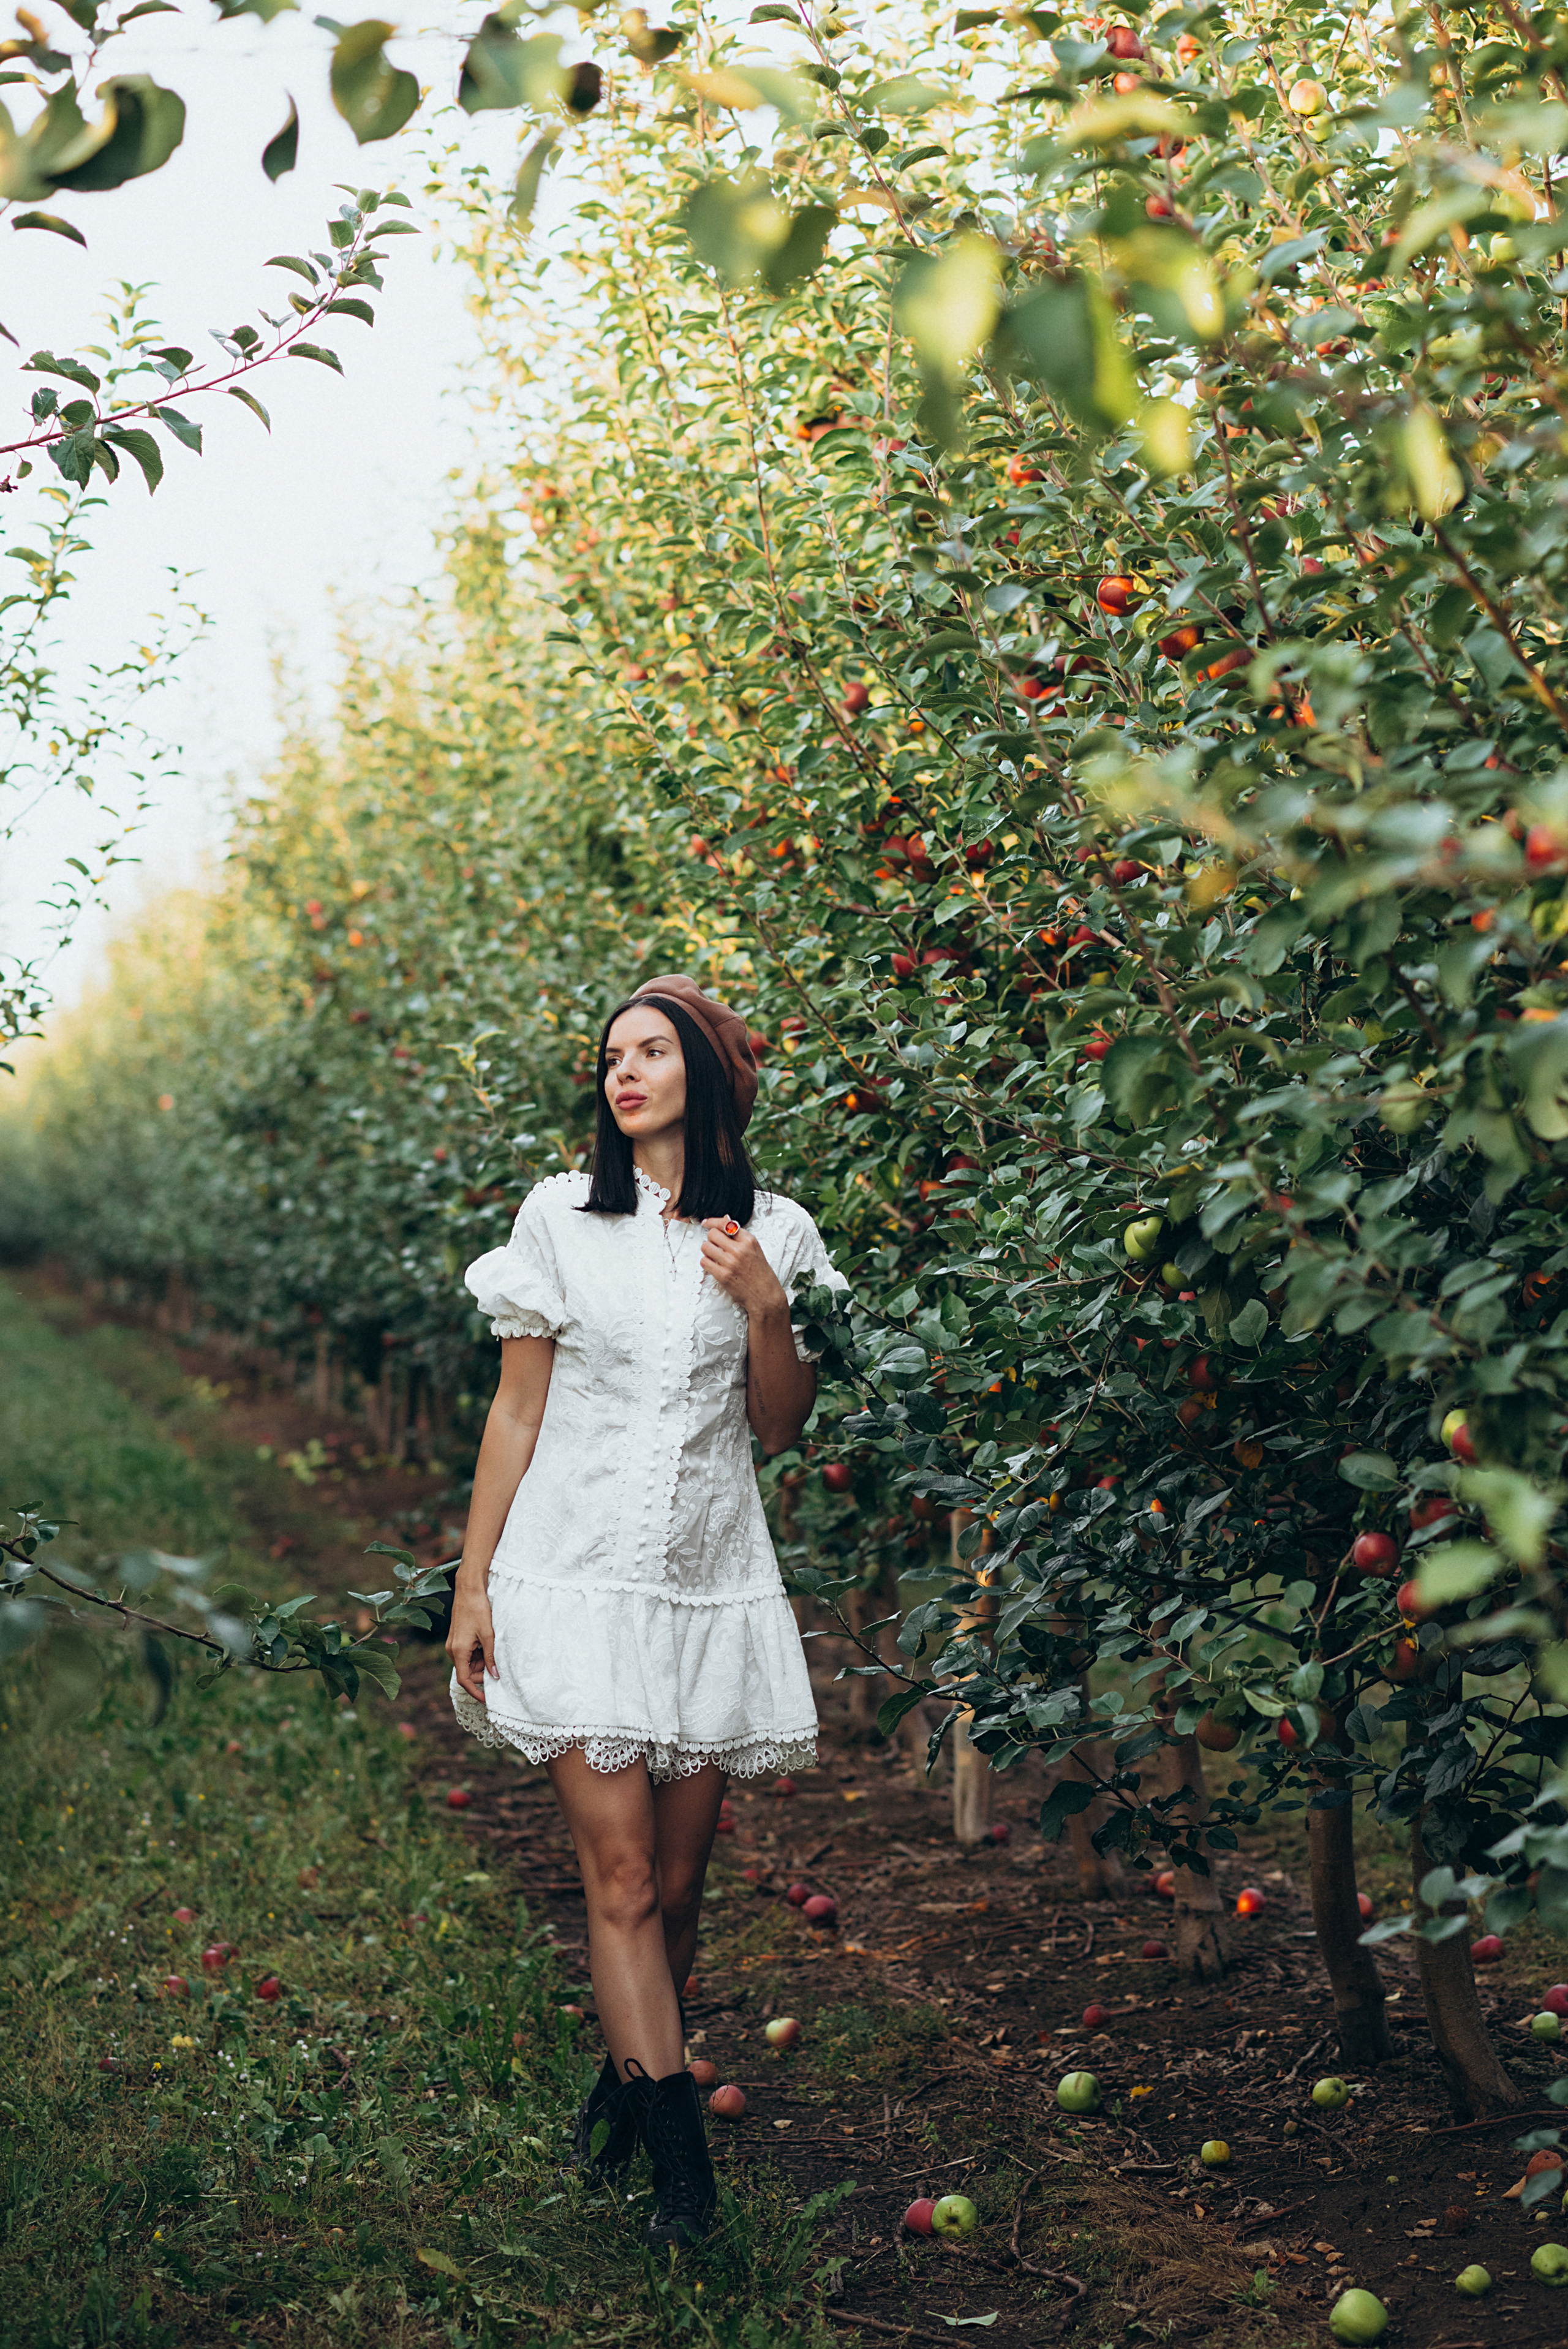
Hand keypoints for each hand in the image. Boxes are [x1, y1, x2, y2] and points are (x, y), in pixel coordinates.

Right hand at [446, 1574, 496, 1702]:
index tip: (486, 1699)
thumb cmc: (478, 1610)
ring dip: (481, 1662)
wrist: (469, 1589)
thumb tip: (495, 1676)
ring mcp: (454, 1644)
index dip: (475, 1691)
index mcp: (458, 1651)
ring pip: (468, 1663)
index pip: (464, 1680)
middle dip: (482, 1673)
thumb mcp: (488, 1635)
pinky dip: (478, 1654)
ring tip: (493, 1650)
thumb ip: (491, 1657)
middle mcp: (452, 1650)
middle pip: (467, 1672)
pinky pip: (467, 1654)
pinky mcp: (457, 1639)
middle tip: (498, 1667)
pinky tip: (488, 1645)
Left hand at [700, 1216, 788, 1321]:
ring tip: (715, 1257)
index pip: (725, 1224)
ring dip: (707, 1251)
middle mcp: (740, 1250)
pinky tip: (714, 1266)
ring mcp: (730, 1263)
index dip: (712, 1222)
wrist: (765, 1296)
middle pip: (712, 1234)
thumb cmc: (761, 1273)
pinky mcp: (723, 1275)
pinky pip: (704, 1262)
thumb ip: (739, 1236)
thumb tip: (725, 1219)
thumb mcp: (755, 1249)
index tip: (705, 1223)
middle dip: (711, 1239)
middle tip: (715, 1246)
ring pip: (705, 1247)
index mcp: (749, 1241)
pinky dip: (706, 1263)